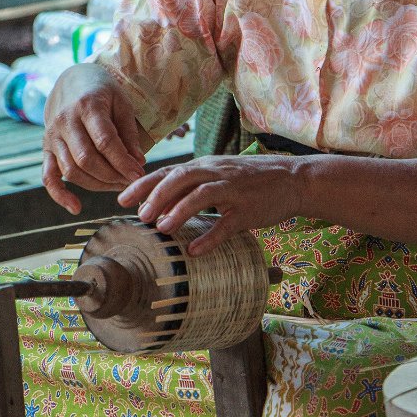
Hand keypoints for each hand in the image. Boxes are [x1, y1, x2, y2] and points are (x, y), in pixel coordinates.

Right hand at [43, 65, 145, 213]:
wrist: (72, 81)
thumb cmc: (103, 92)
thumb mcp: (122, 103)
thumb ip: (129, 133)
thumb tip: (138, 163)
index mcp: (87, 106)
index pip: (105, 141)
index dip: (123, 162)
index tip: (140, 174)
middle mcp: (65, 121)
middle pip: (87, 159)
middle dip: (112, 175)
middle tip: (132, 181)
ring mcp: (52, 136)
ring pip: (71, 170)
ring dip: (97, 184)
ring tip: (118, 185)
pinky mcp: (46, 149)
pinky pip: (48, 176)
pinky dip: (59, 194)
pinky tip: (76, 207)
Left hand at [117, 154, 302, 253]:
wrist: (294, 179)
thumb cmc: (252, 181)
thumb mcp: (221, 175)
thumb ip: (194, 185)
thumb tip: (161, 204)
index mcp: (207, 165)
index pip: (170, 170)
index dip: (145, 184)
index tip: (122, 199)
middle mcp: (218, 173)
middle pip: (181, 176)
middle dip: (157, 195)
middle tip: (141, 215)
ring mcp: (235, 190)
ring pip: (202, 194)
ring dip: (179, 210)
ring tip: (162, 227)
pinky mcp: (250, 210)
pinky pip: (228, 224)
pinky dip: (210, 237)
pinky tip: (195, 250)